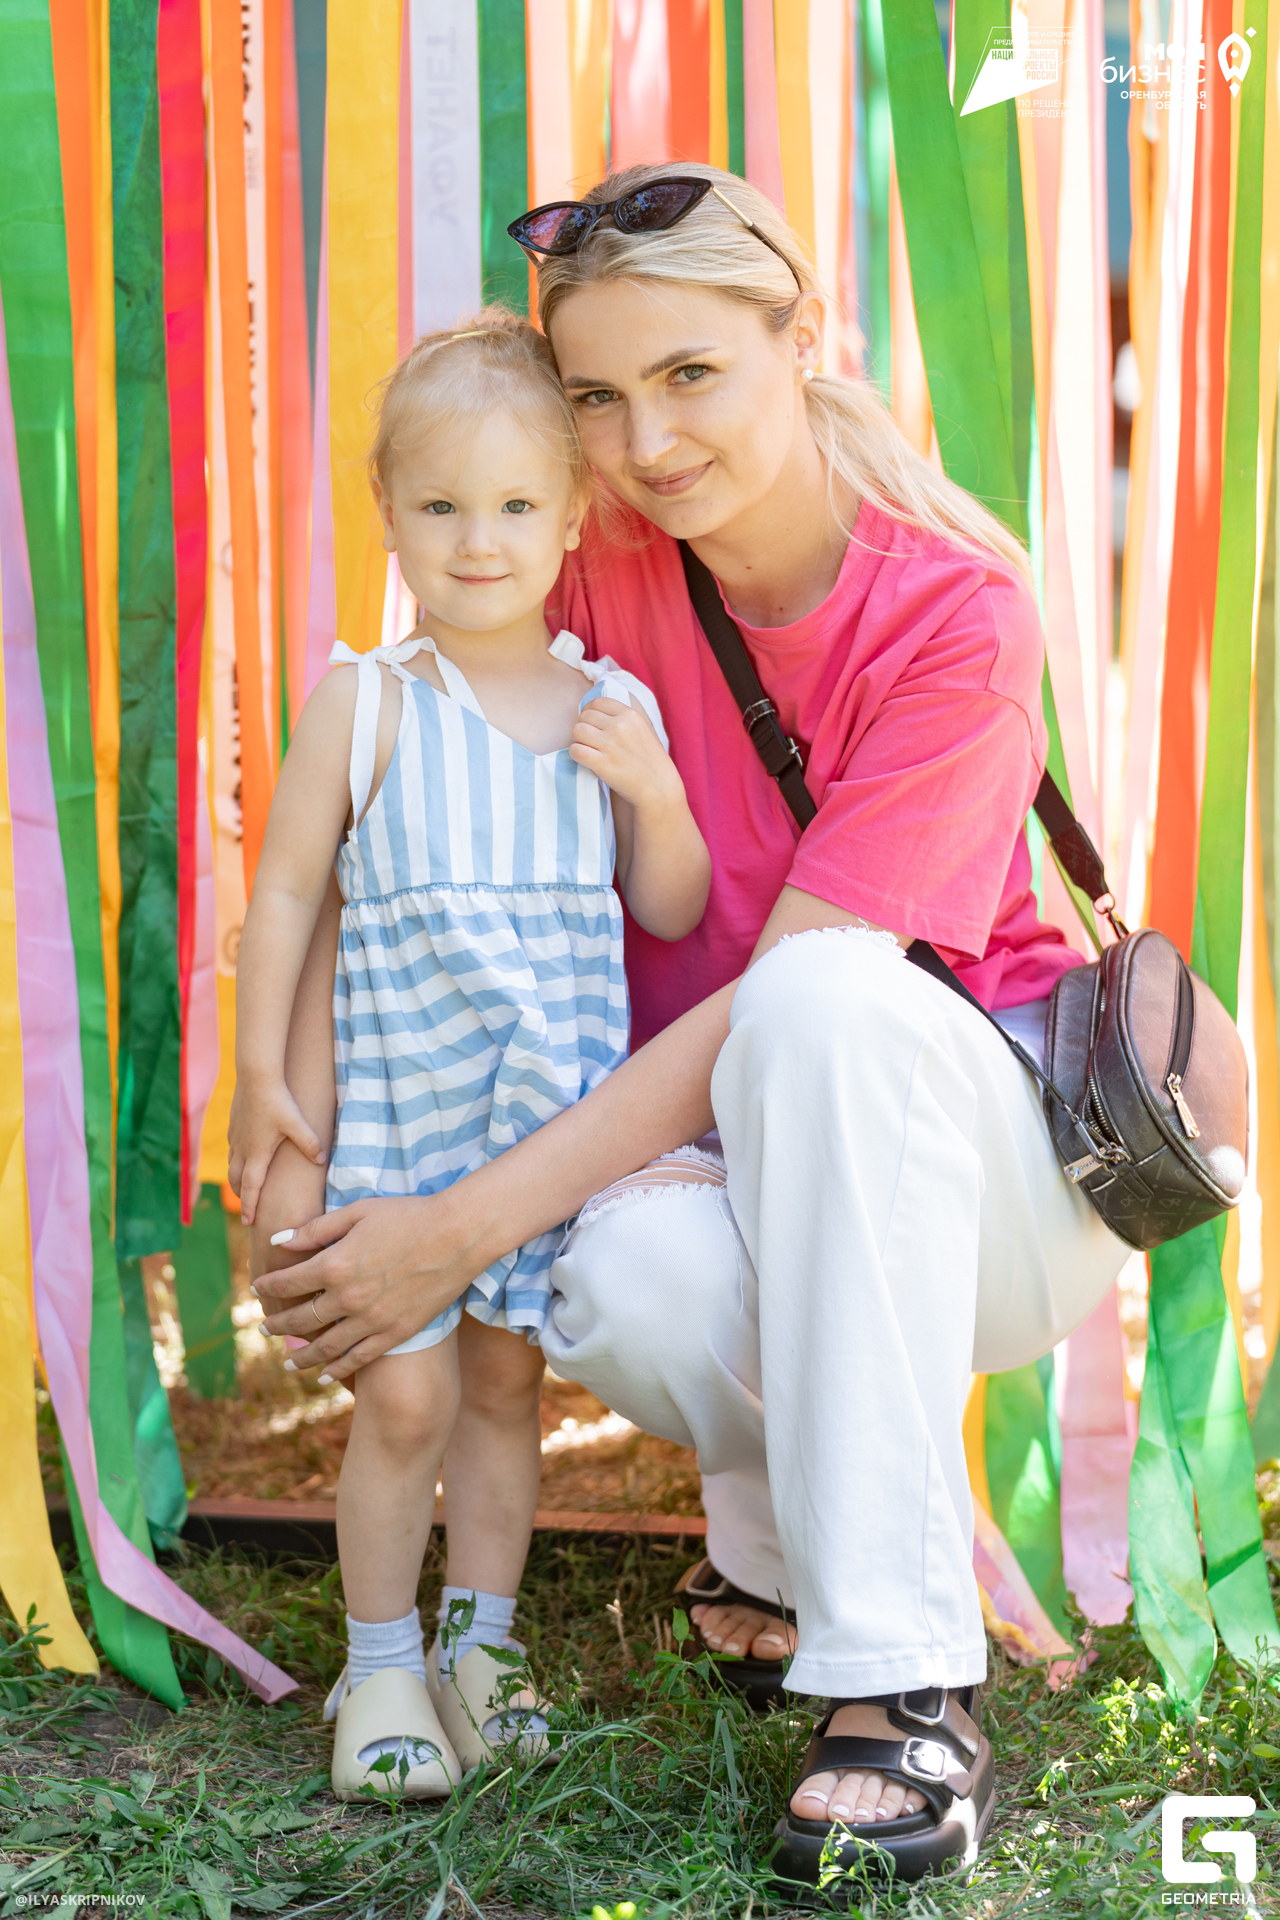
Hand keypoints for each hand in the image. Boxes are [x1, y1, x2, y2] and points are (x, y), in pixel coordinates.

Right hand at [229, 1076, 326, 1226]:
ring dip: (237, 1179)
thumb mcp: (297, 1124)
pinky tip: (244, 1156)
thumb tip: (322, 1160)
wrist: (255, 1076)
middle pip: (237, 1180)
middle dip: (242, 1197)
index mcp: (257, 1154)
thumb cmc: (277, 1101)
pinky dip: (236, 1160)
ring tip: (244, 1187)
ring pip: (232, 1165)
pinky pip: (233, 1148)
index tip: (247, 1223)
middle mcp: (243, 1149)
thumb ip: (310, 1143)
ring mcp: (236, 1137)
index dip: (249, 1207)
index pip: (251, 1188)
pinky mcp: (234, 1124)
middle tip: (247, 1210)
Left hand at [253, 1192, 482, 1380]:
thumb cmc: (408, 1215)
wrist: (458, 1235)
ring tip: (287, 1362)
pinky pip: (358, 1358)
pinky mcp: (395, 1333)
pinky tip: (324, 1376)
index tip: (257, 1287)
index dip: (268, 1285)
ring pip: (325, 1347)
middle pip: (300, 1319)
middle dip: (277, 1324)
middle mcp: (348, 1298)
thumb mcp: (358, 1212)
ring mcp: (372, 1320)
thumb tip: (278, 1240)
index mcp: (334, 1265)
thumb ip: (315, 1229)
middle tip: (264, 1328)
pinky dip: (337, 1370)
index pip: (287, 1282)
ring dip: (301, 1357)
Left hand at [568, 697, 681, 810]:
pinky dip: (576, 754)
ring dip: (579, 739)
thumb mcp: (642, 730)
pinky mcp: (601, 763)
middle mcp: (619, 726)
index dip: (589, 711)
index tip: (591, 722)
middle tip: (589, 739)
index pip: (598, 702)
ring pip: (577, 731)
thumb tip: (594, 714)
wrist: (658, 787)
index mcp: (630, 715)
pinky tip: (585, 759)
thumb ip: (622, 720)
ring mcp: (609, 745)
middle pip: (585, 716)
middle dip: (584, 726)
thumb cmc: (650, 761)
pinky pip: (575, 750)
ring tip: (587, 748)